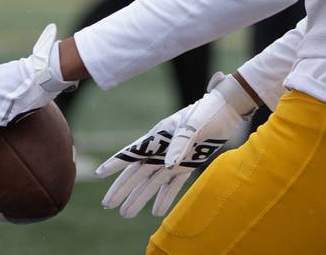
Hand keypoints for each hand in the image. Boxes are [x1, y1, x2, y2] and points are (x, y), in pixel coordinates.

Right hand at [95, 72, 255, 218]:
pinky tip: (156, 212)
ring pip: (151, 181)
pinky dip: (164, 197)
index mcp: (159, 135)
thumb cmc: (207, 111)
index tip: (98, 174)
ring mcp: (174, 157)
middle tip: (108, 204)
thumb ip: (180, 144)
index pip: (132, 152)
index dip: (115, 163)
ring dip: (139, 197)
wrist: (227, 110)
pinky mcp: (188, 164)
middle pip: (137, 172)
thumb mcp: (194, 125)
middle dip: (122, 188)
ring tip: (125, 214)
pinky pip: (172, 184)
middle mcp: (162, 148)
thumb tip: (166, 166)